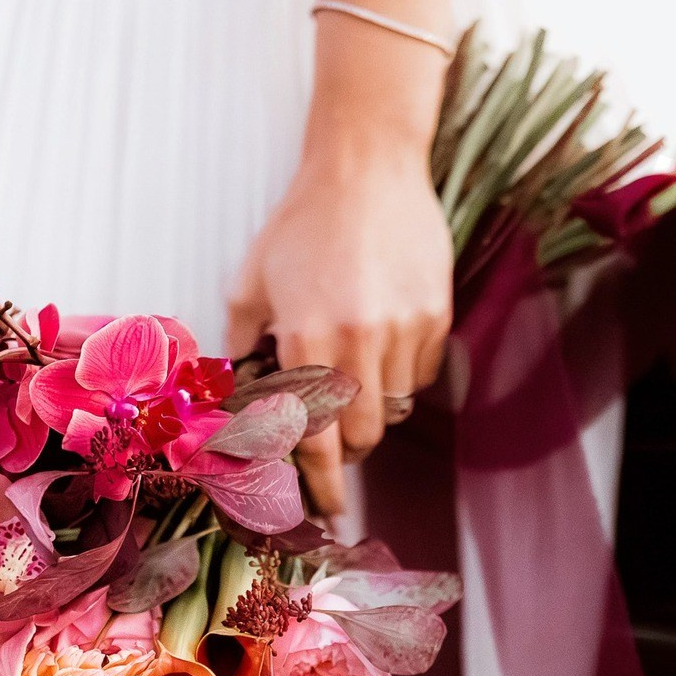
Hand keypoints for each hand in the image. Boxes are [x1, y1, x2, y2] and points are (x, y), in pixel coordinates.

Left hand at [227, 141, 452, 515]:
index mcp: (306, 337)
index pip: (316, 439)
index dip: (321, 482)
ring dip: (372, 405)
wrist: (367, 168)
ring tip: (354, 367)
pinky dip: (401, 373)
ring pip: (394, 406)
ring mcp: (405, 329)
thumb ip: (242, 347)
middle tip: (332, 434)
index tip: (326, 506)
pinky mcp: (437, 316)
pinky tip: (382, 337)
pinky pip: (422, 373)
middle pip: (363, 435)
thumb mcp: (251, 282)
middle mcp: (360, 340)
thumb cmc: (302, 224)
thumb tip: (238, 402)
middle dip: (346, 446)